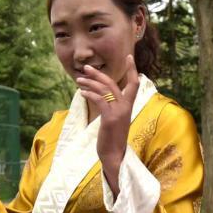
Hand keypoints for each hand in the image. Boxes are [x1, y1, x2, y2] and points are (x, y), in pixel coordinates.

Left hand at [77, 56, 139, 194]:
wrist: (114, 156)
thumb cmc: (112, 139)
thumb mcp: (115, 120)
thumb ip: (112, 108)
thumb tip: (103, 97)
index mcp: (128, 107)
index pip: (134, 84)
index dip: (132, 70)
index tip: (129, 57)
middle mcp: (125, 107)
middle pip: (113, 84)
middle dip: (99, 74)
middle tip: (86, 68)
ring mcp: (118, 113)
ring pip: (105, 90)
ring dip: (90, 83)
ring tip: (79, 81)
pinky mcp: (110, 119)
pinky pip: (100, 100)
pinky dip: (90, 94)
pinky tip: (82, 93)